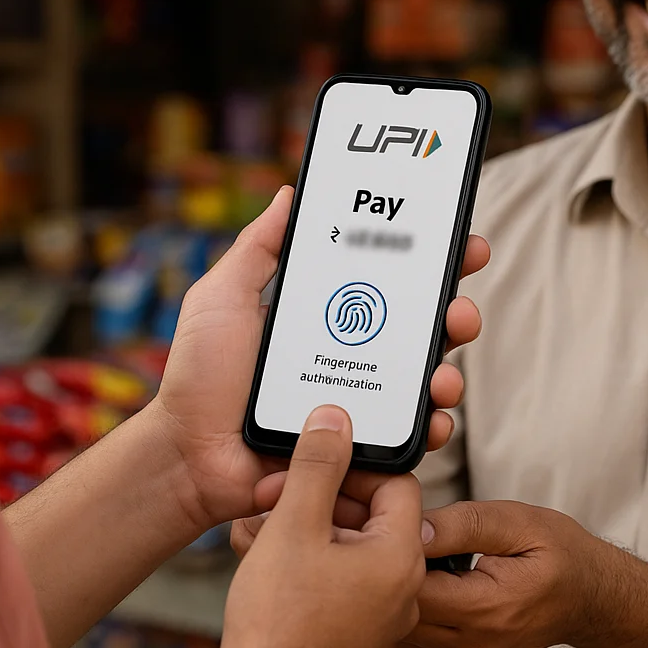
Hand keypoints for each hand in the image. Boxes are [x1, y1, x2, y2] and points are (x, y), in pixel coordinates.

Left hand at [150, 186, 490, 528]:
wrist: (188, 453)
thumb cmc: (200, 375)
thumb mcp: (223, 297)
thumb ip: (257, 248)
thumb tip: (289, 193)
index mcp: (328, 313)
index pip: (390, 279)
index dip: (430, 260)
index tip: (459, 241)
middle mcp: (352, 352)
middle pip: (422, 327)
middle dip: (455, 312)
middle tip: (458, 308)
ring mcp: (359, 399)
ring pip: (425, 380)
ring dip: (449, 371)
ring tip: (443, 373)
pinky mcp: (358, 444)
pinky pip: (407, 435)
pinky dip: (430, 425)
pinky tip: (431, 417)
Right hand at [220, 405, 424, 647]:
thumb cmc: (279, 624)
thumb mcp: (294, 525)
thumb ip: (318, 466)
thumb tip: (336, 420)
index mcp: (400, 557)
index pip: (396, 482)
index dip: (354, 464)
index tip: (317, 461)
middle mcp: (401, 587)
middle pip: (370, 513)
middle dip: (319, 496)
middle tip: (276, 494)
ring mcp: (379, 612)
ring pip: (347, 544)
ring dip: (305, 525)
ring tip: (261, 525)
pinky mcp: (354, 628)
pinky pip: (338, 575)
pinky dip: (306, 558)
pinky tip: (265, 553)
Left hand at [396, 501, 594, 647]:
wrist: (591, 596)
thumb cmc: (562, 556)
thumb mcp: (515, 522)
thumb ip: (462, 525)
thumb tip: (416, 526)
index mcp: (486, 607)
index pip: (410, 589)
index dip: (391, 554)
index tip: (392, 527)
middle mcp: (473, 643)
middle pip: (398, 613)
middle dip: (387, 573)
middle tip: (395, 537)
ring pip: (402, 630)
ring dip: (396, 594)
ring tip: (412, 557)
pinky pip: (417, 639)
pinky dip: (410, 611)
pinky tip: (424, 581)